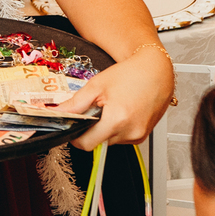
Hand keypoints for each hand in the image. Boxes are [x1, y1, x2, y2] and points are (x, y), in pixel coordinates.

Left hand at [59, 46, 173, 148]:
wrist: (156, 72)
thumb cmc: (129, 75)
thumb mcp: (96, 86)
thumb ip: (75, 103)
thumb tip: (58, 112)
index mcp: (116, 120)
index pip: (87, 144)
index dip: (75, 137)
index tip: (72, 127)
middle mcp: (130, 132)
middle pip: (98, 142)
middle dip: (90, 129)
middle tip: (92, 111)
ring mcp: (138, 136)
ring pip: (109, 140)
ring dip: (104, 129)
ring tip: (109, 108)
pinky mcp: (143, 136)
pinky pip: (121, 138)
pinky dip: (116, 128)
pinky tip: (119, 112)